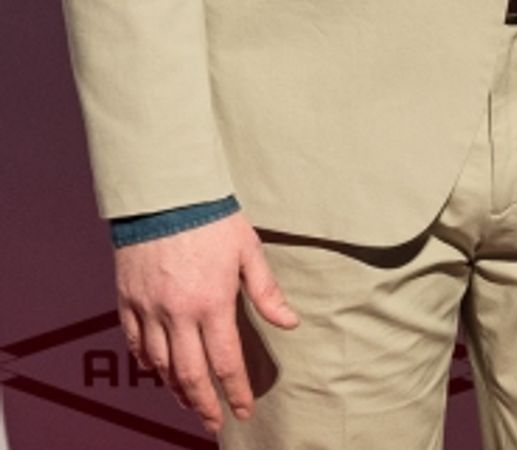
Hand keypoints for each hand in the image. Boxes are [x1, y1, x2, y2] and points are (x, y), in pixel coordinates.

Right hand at [116, 211, 298, 434]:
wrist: (164, 192)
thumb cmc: (211, 216)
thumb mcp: (248, 249)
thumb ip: (266, 291)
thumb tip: (290, 322)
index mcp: (212, 304)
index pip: (225, 363)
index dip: (235, 392)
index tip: (243, 411)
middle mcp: (178, 314)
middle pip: (190, 375)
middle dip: (204, 405)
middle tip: (214, 423)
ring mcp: (149, 309)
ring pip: (159, 365)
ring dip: (175, 389)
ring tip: (189, 401)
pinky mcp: (128, 300)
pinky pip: (134, 343)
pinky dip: (146, 362)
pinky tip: (156, 370)